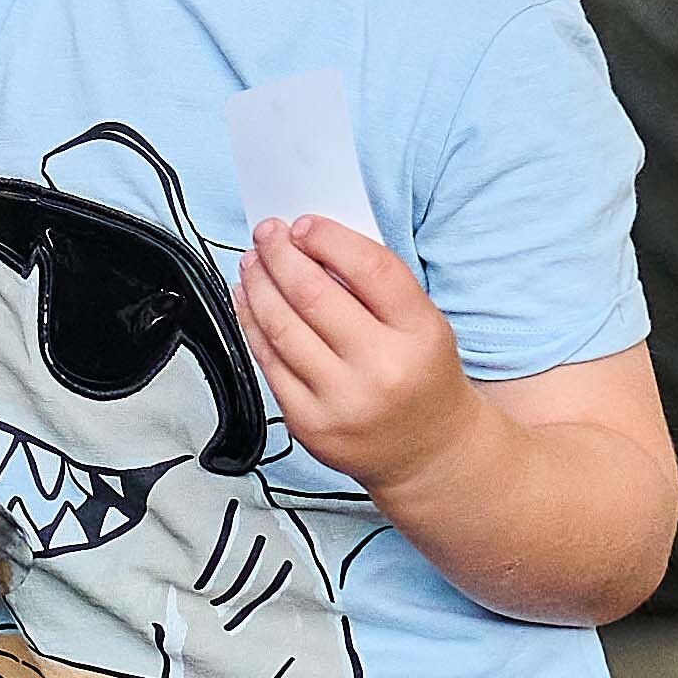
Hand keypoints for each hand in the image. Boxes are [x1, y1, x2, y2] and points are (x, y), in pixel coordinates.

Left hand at [235, 211, 465, 492]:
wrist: (428, 452)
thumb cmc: (422, 378)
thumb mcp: (423, 324)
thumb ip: (376, 286)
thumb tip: (313, 243)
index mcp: (419, 334)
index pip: (370, 268)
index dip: (329, 238)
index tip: (304, 224)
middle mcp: (381, 369)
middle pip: (314, 295)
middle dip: (281, 255)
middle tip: (267, 235)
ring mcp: (341, 400)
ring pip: (282, 328)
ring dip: (259, 286)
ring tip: (252, 263)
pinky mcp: (310, 424)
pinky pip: (269, 364)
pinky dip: (252, 326)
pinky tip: (248, 303)